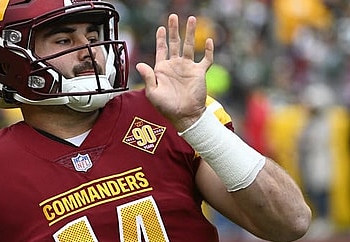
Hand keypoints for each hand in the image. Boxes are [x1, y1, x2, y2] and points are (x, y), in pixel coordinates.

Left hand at [135, 15, 213, 130]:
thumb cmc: (167, 108)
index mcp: (162, 69)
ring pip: (190, 46)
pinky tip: (208, 41)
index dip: (160, 38)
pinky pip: (206, 59)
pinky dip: (208, 50)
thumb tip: (140, 64)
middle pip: (175, 43)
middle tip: (173, 17)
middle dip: (174, 30)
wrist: (185, 116)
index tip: (160, 28)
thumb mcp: (153, 93)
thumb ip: (148, 78)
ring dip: (190, 33)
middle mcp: (175, 65)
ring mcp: (188, 68)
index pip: (161, 49)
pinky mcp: (199, 72)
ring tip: (191, 19)